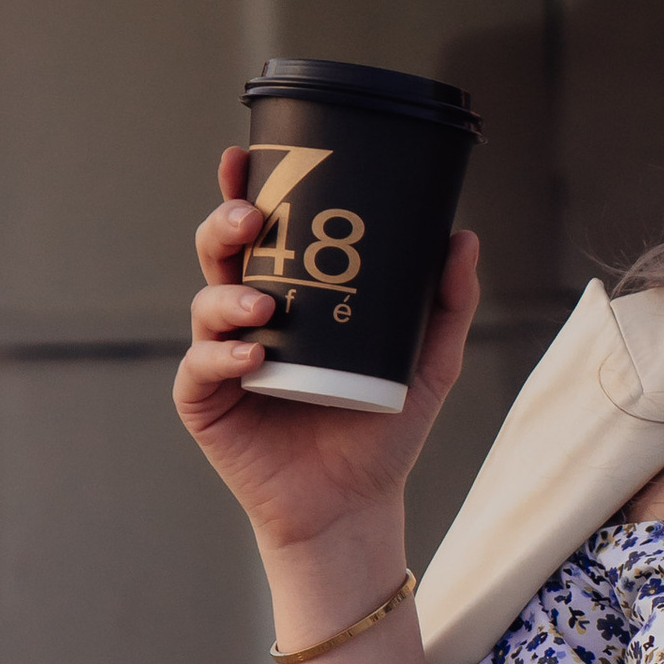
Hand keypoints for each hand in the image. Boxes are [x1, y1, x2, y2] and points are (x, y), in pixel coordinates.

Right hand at [175, 144, 479, 555]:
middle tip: (253, 217)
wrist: (354, 506)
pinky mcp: (208, 404)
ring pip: (205, 305)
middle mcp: (247, 320)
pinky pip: (201, 369)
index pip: (259, 236)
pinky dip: (223, 356)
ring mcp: (222, 359)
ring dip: (230, 295)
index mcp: (288, 298)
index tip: (244, 158)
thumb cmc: (380, 432)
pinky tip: (254, 355)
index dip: (242, 192)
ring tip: (267, 306)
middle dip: (225, 227)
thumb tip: (462, 236)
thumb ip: (446, 305)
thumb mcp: (427, 364)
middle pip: (221, 256)